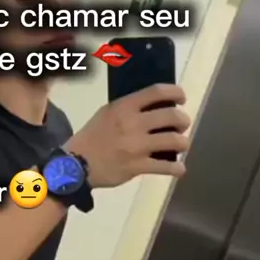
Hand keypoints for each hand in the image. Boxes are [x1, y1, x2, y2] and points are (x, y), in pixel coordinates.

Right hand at [66, 84, 190, 188]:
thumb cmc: (93, 136)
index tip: (181, 99)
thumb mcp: (107, 113)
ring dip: (183, 143)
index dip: (176, 93)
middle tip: (182, 126)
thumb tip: (157, 106)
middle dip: (183, 120)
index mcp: (124, 107)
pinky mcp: (137, 166)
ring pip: (175, 141)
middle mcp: (132, 124)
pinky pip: (167, 166)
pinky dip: (177, 168)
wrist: (76, 164)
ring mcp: (136, 146)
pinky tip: (178, 168)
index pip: (157, 92)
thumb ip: (129, 108)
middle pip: (172, 116)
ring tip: (180, 145)